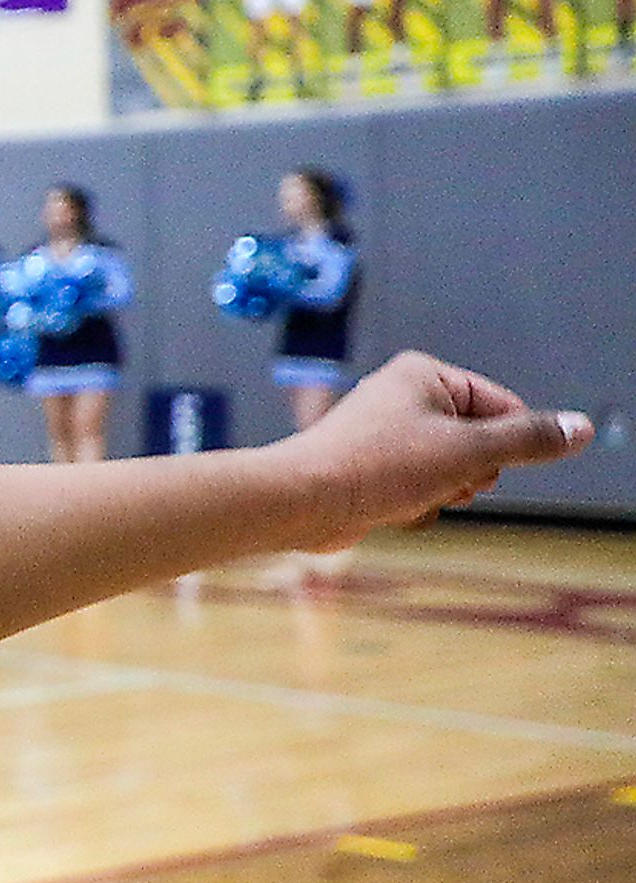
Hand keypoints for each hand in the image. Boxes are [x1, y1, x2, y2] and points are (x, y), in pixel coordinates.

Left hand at [283, 353, 593, 541]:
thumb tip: (579, 428)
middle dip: (471, 472)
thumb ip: (527, 440)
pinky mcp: (374, 467)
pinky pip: (420, 487)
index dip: (504, 445)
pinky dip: (416, 502)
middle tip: (446, 480)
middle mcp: (404, 397)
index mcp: (426, 375)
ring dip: (444, 490)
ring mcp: (388, 433)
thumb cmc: (375, 466)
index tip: (481, 466)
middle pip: (478, 441)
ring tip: (414, 493)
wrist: (304, 502)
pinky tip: (393, 507)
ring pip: (451, 469)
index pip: (503, 406)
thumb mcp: (468, 450)